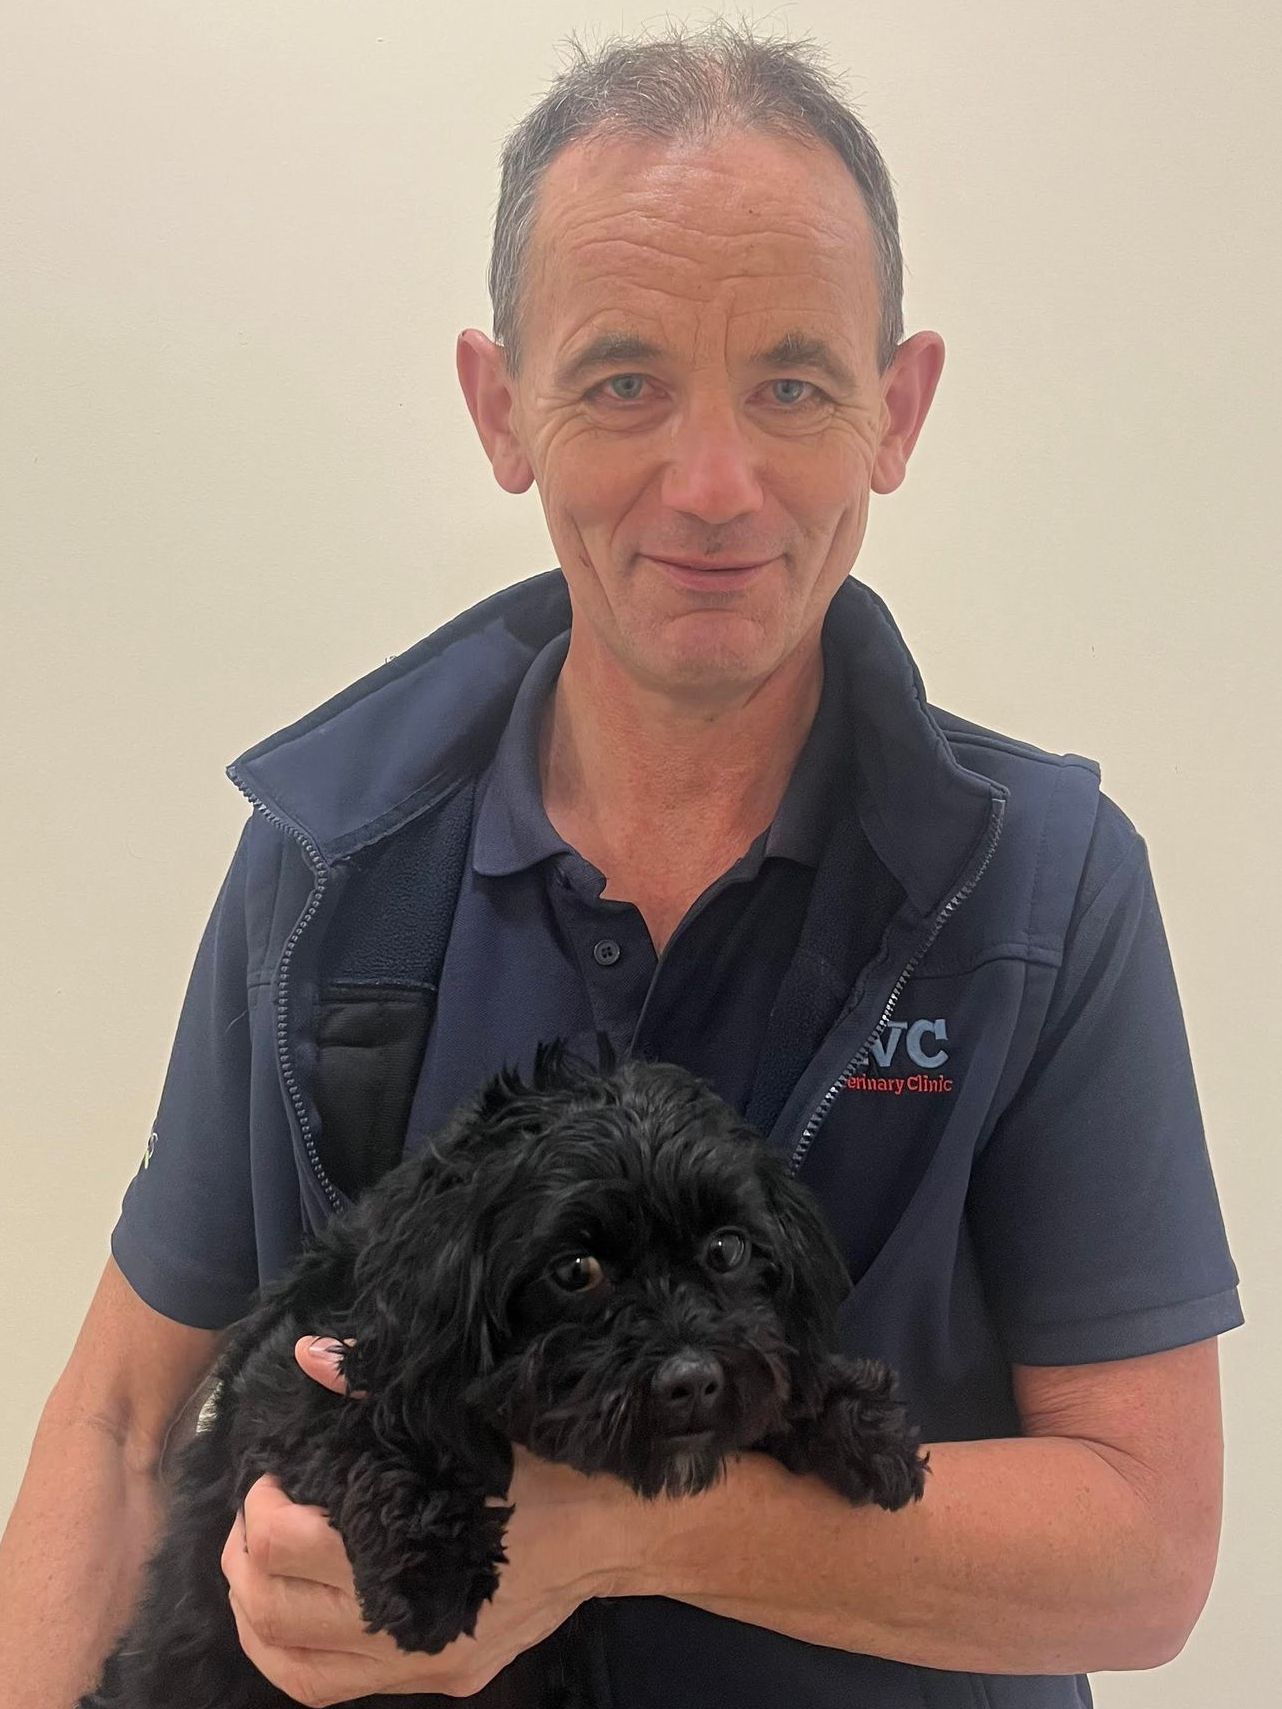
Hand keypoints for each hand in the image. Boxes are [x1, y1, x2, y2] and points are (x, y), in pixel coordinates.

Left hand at [219, 1337, 639, 1704]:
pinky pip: (328, 1688)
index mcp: (415, 1552)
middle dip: (245, 1554)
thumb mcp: (470, 1415)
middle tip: (259, 1508)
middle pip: (272, 1608)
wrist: (623, 1527)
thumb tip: (309, 1357)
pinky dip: (288, 1655)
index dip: (260, 1505)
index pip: (286, 1545)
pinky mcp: (439, 1679)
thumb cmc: (550, 1461)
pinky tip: (289, 1611)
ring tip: (259, 1561)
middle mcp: (410, 1626)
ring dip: (255, 1612)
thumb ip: (382, 1391)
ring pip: (290, 1665)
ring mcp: (422, 1662)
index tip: (274, 1472)